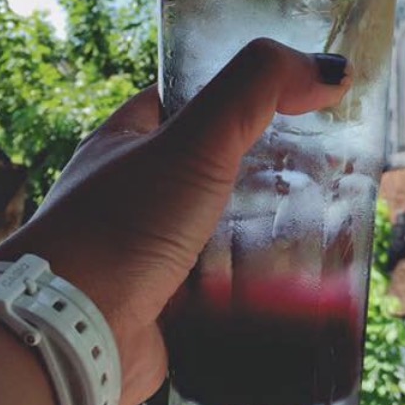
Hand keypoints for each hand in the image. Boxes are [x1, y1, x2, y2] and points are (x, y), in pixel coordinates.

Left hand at [0, 39, 349, 404]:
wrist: (72, 335)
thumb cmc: (119, 226)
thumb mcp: (195, 139)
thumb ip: (259, 89)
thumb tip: (331, 69)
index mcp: (130, 140)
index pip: (194, 98)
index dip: (247, 92)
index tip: (305, 97)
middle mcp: (138, 193)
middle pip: (220, 167)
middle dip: (272, 169)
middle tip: (331, 167)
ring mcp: (153, 250)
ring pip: (229, 231)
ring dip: (273, 232)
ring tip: (332, 223)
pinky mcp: (172, 305)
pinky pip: (229, 288)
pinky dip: (262, 286)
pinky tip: (305, 283)